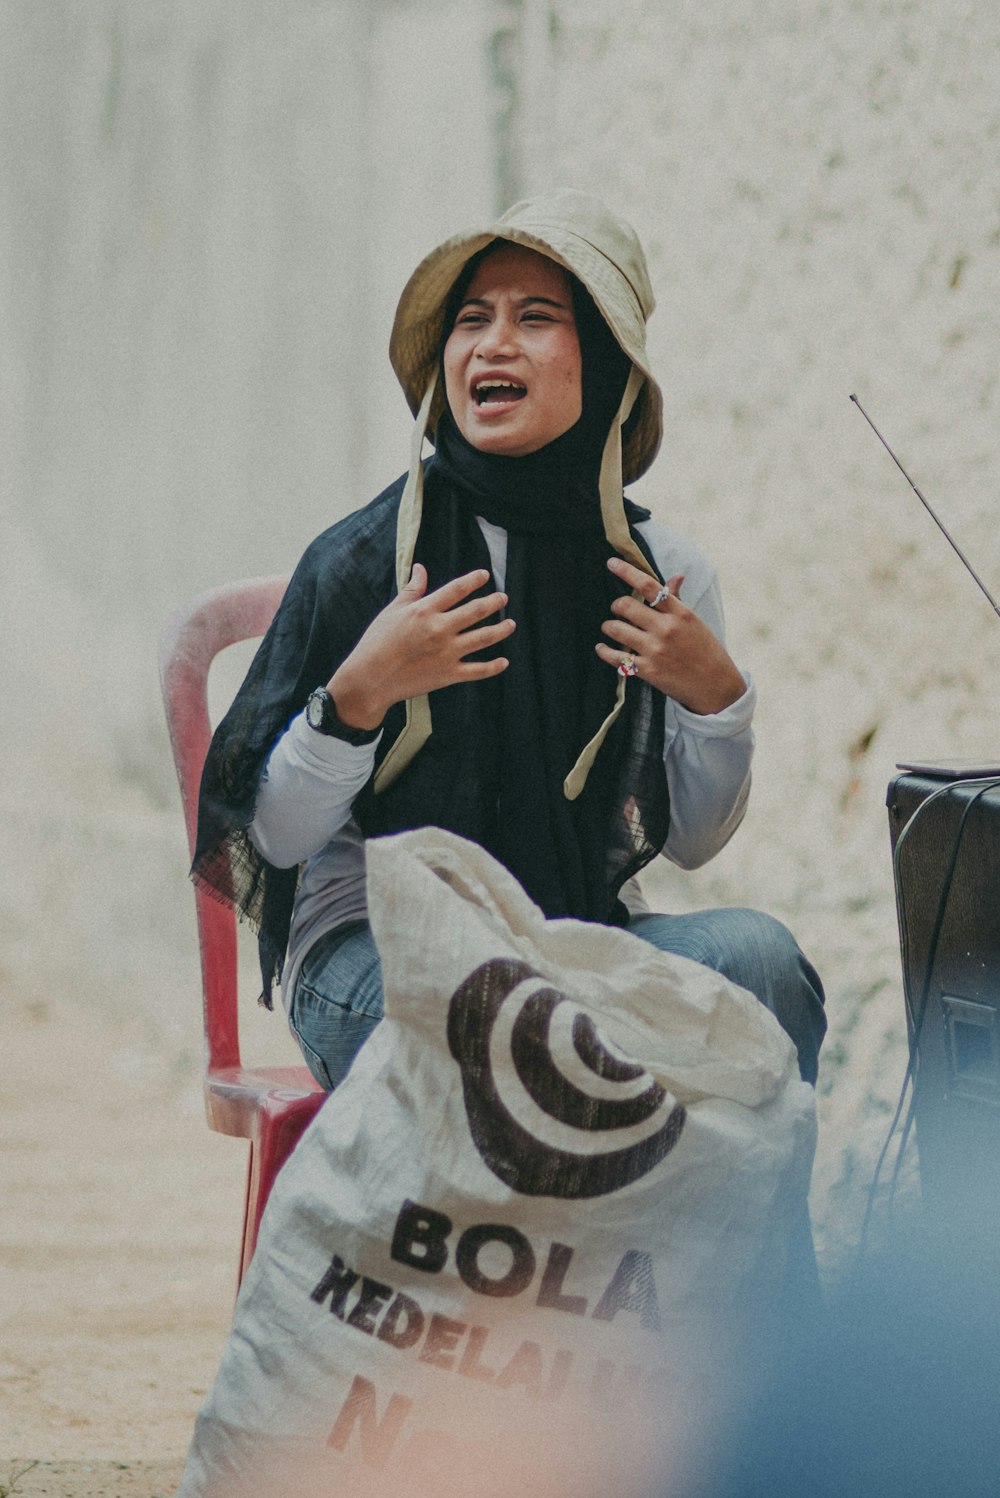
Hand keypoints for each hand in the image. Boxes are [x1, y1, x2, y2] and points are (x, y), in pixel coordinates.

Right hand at [327, 564, 515, 728]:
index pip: (456, 589)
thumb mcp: (392, 611)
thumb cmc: (376, 642)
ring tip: (510, 624)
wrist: (370, 679)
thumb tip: (420, 568)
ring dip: (501, 630)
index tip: (485, 575)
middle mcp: (440, 629)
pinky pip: (478, 670)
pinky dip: (494, 666)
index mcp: (425, 610)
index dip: (474, 580)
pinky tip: (504, 661)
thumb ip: (411, 590)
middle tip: (503, 597)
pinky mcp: (449, 674)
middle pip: (476, 611)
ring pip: (483, 638)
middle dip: (493, 602)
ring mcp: (447, 653)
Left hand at [596, 558, 745, 715]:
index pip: (649, 585)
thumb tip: (676, 576)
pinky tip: (601, 647)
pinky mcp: (647, 671)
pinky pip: (616, 657)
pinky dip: (604, 651)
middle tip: (617, 610)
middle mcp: (666, 629)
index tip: (611, 563)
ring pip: (616, 629)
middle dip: (616, 606)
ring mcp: (655, 650)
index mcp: (680, 613)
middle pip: (626, 606)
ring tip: (610, 628)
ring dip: (609, 626)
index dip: (626, 571)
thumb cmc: (707, 652)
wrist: (716, 687)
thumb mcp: (695, 622)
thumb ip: (678, 600)